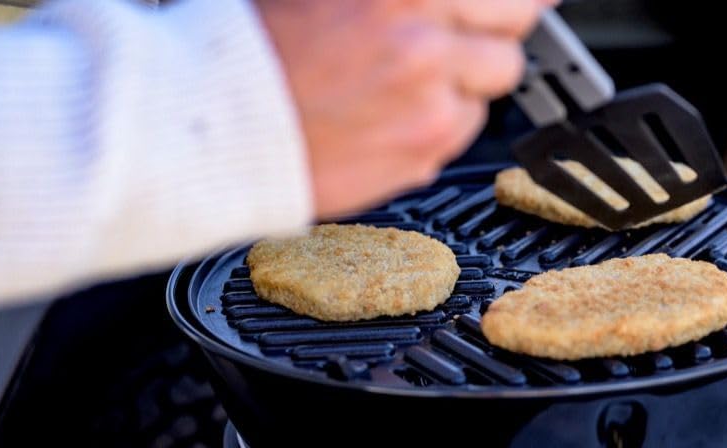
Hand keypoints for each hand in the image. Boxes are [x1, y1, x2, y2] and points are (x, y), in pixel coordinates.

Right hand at [256, 0, 553, 217]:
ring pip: (495, 84)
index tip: (519, 4)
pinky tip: (393, 113)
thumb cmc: (249, 49)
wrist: (207, 126)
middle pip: (515, 28)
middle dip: (496, 28)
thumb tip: (438, 8)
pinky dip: (443, 120)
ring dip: (469, 76)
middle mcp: (423, 40)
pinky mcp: (424, 154)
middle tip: (465, 33)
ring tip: (411, 77)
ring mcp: (429, 102)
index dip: (514, 1)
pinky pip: (464, 129)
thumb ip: (398, 1)